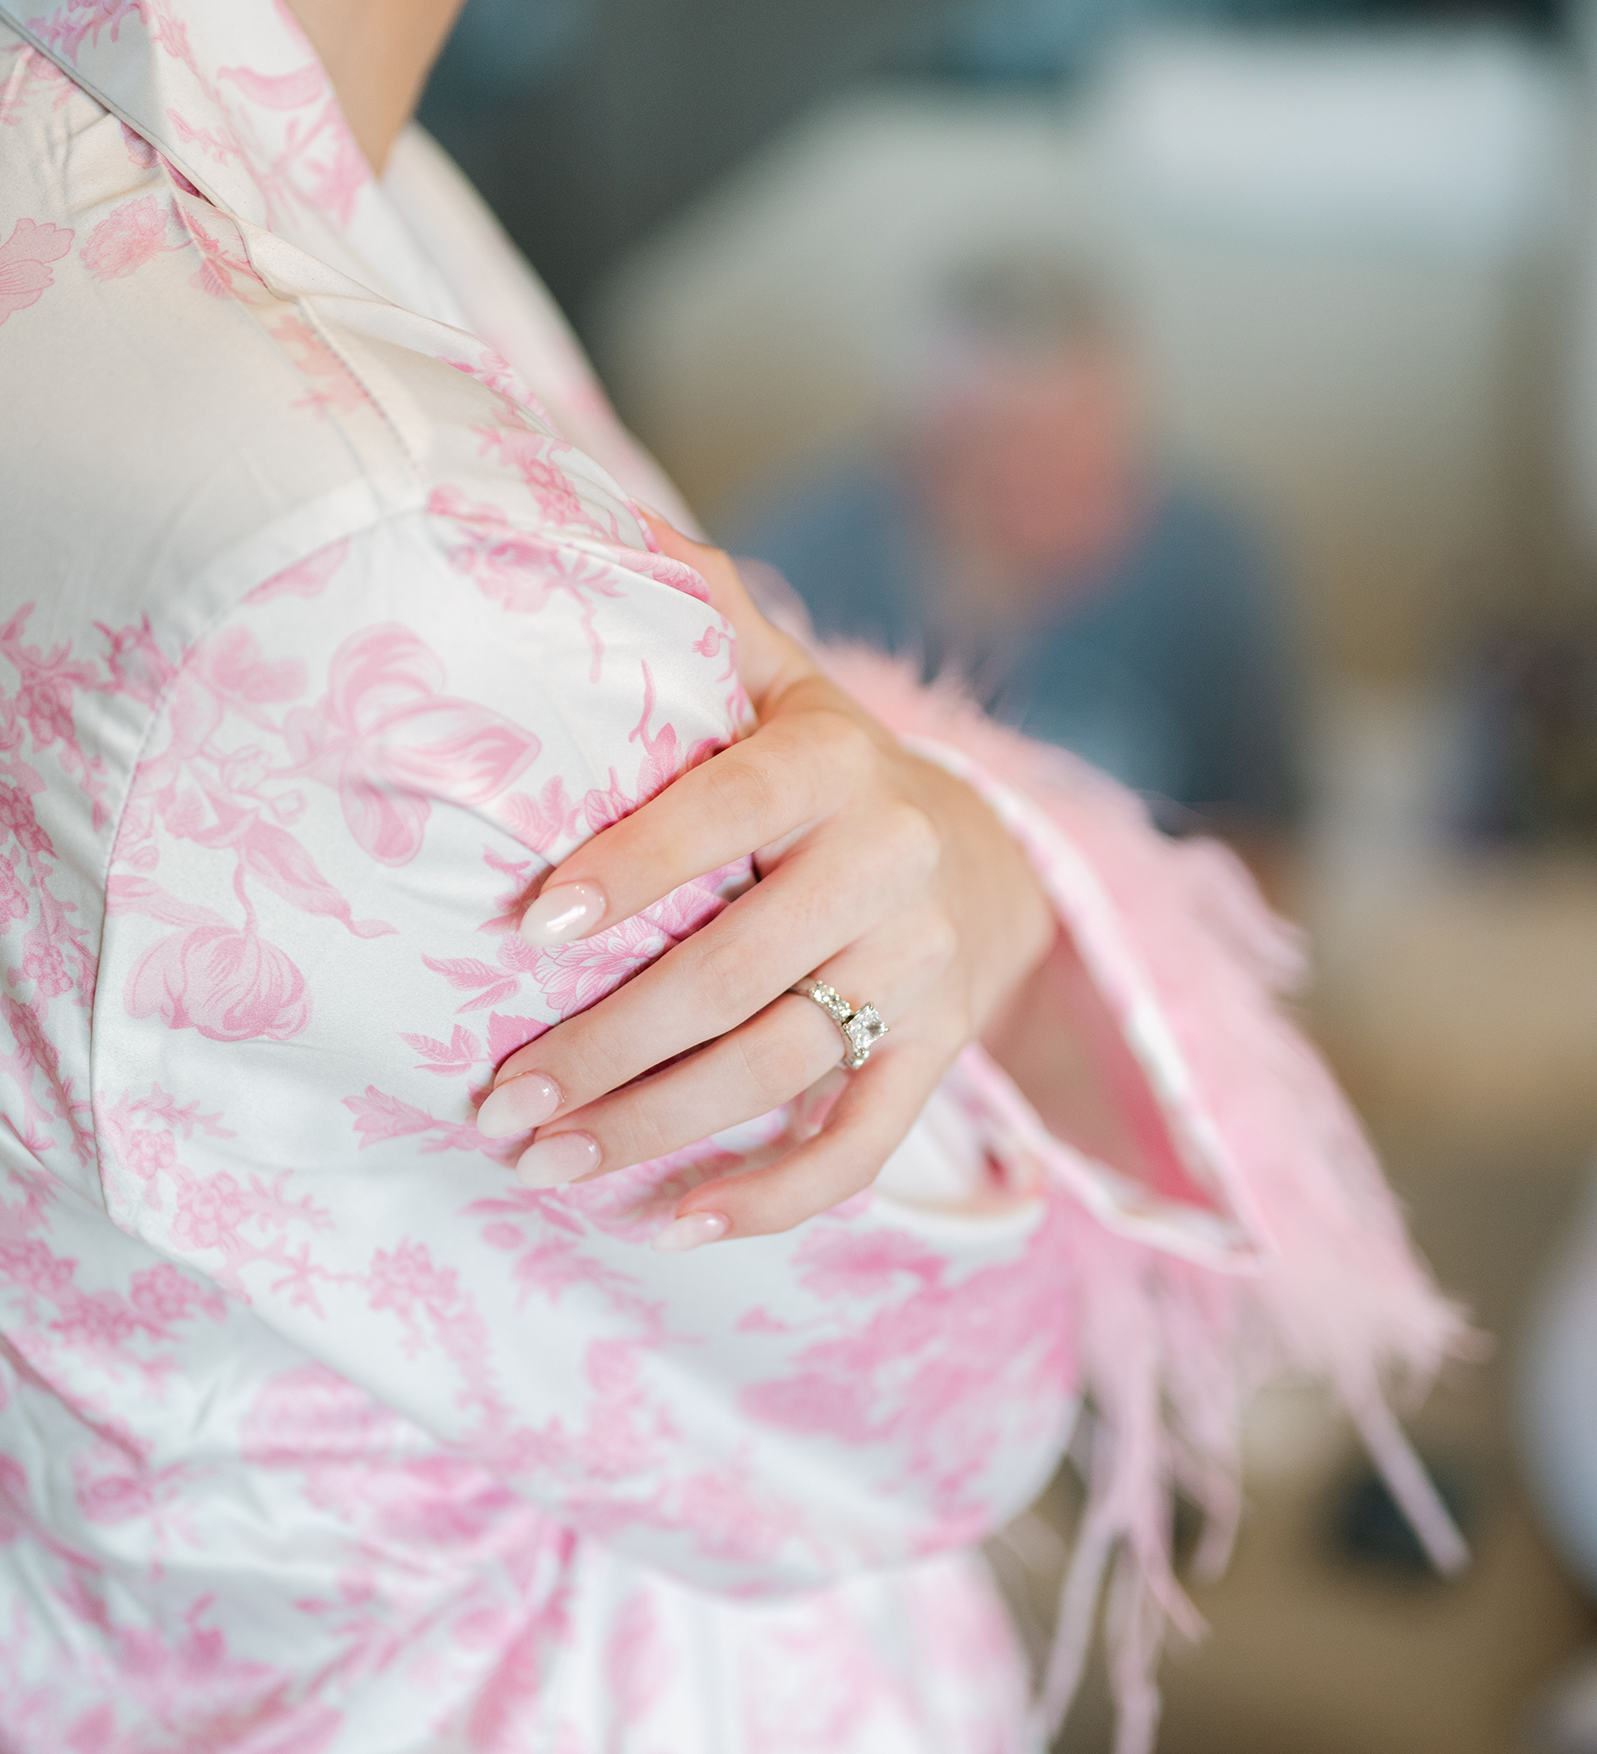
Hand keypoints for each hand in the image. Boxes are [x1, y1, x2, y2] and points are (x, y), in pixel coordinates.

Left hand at [477, 514, 1056, 1247]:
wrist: (990, 852)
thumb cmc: (833, 770)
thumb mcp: (784, 681)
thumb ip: (703, 616)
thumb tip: (600, 531)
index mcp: (836, 762)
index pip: (724, 816)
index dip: (632, 870)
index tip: (530, 926)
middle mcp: (889, 865)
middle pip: (734, 974)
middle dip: (606, 1046)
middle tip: (500, 1101)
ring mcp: (924, 972)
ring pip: (779, 1067)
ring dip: (656, 1131)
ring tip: (548, 1164)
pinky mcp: (941, 1054)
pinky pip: (859, 1147)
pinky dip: (769, 1198)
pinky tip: (671, 1222)